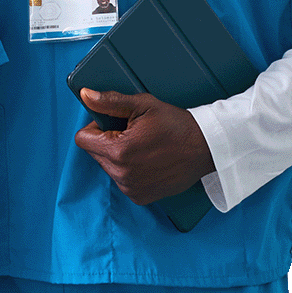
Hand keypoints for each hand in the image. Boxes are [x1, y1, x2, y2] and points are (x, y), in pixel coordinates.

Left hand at [73, 88, 216, 204]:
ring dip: (118, 157)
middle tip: (133, 134)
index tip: (114, 124)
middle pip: (95, 153)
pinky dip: (130, 171)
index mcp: (118, 151)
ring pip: (108, 167)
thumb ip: (110, 102)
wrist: (208, 148)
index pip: (83, 139)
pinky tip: (149, 161)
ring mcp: (131, 188)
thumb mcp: (143, 105)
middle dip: (108, 142)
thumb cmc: (177, 125)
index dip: (96, 127)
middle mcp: (122, 174)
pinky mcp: (140, 197)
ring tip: (144, 147)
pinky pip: (122, 181)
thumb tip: (85, 95)